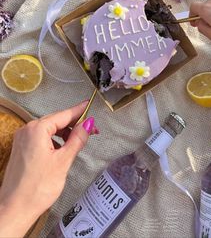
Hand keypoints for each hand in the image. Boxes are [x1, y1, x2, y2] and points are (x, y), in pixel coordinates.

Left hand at [0, 101, 98, 237]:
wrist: (15, 209)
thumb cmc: (36, 188)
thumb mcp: (63, 161)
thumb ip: (77, 139)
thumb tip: (88, 124)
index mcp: (37, 129)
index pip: (63, 115)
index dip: (79, 111)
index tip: (89, 105)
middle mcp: (27, 130)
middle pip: (56, 121)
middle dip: (73, 124)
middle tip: (91, 130)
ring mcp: (22, 139)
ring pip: (48, 129)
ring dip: (64, 133)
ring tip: (78, 142)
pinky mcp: (21, 148)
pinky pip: (41, 137)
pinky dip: (53, 140)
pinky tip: (62, 149)